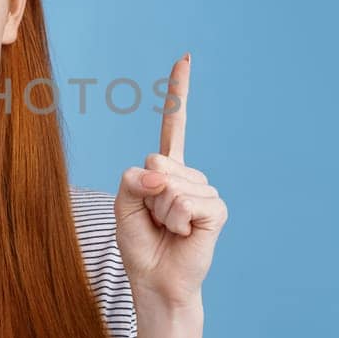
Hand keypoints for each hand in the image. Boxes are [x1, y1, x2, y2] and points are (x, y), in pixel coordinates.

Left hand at [115, 53, 228, 306]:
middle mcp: (188, 176)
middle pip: (155, 161)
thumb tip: (159, 174)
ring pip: (168, 186)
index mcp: (165, 170)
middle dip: (146, 195)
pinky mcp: (216, 209)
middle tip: (154, 220)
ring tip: (168, 230)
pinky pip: (184, 202)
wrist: (157, 281)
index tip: (185, 56)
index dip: (179, 90)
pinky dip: (176, 221)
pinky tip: (184, 234)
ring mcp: (205, 190)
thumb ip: (131, 181)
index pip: (173, 124)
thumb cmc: (141, 245)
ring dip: (160, 213)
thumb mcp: (123, 206)